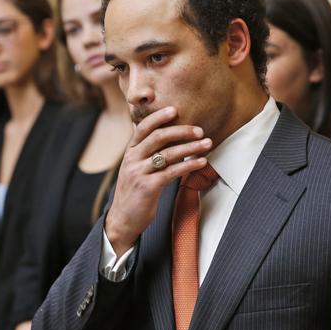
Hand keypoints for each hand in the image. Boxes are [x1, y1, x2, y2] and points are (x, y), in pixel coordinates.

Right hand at [105, 106, 211, 255]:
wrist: (122, 220)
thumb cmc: (134, 192)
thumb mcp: (135, 168)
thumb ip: (146, 153)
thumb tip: (166, 137)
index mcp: (130, 152)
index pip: (143, 127)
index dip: (158, 117)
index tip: (175, 109)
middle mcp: (132, 159)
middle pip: (158, 137)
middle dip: (181, 131)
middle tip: (199, 130)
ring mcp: (139, 173)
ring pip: (168, 154)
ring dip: (191, 147)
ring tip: (207, 143)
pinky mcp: (148, 187)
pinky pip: (172, 172)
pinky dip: (189, 165)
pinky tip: (201, 162)